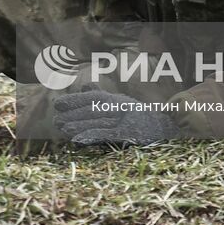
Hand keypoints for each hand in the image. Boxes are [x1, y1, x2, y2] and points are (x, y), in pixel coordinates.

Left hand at [52, 90, 176, 146]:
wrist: (167, 128)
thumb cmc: (140, 116)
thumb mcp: (120, 103)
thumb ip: (102, 95)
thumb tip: (85, 85)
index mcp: (118, 99)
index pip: (93, 97)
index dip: (75, 99)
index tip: (58, 103)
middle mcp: (121, 107)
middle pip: (93, 109)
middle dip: (73, 114)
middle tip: (56, 119)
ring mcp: (126, 120)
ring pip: (98, 121)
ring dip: (79, 125)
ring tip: (63, 128)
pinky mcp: (130, 134)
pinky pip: (107, 134)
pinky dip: (92, 136)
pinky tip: (78, 140)